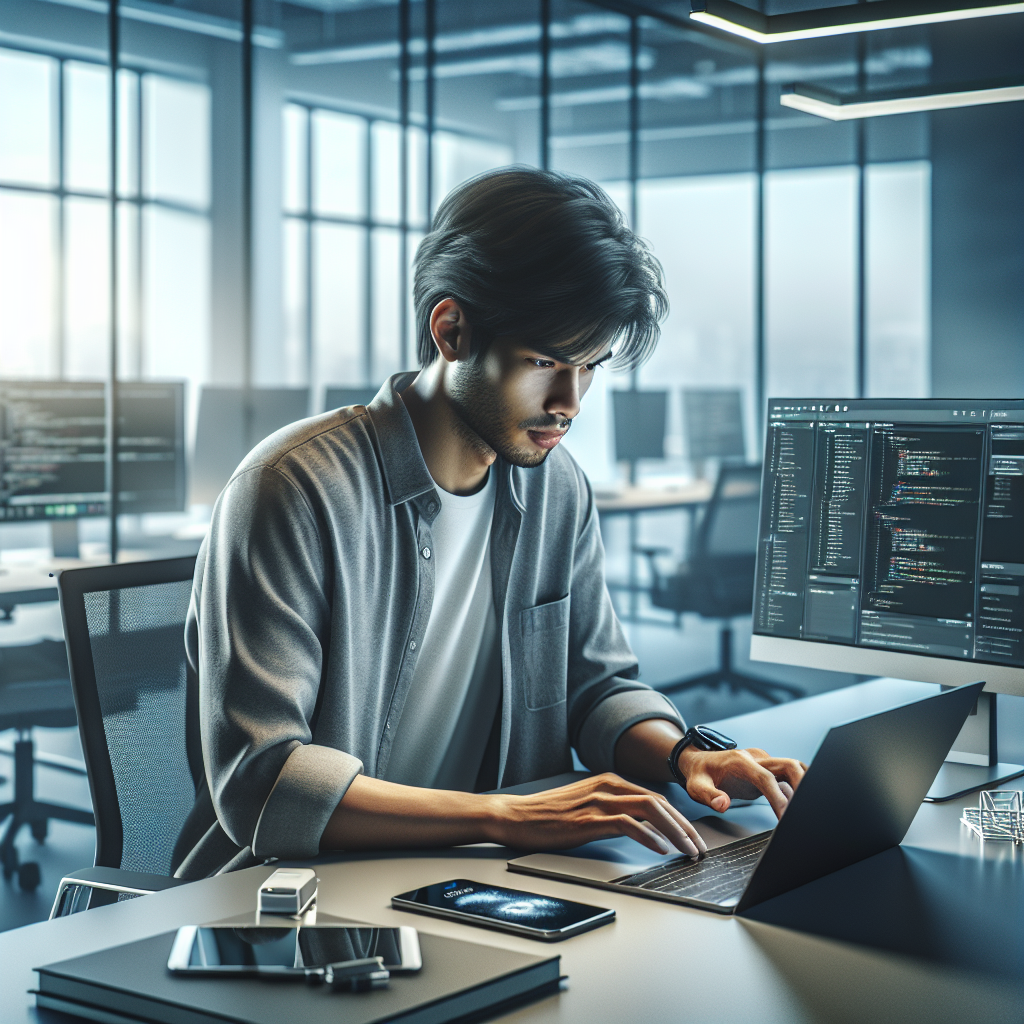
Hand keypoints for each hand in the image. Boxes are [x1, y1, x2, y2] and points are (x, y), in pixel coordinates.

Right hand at [485, 773, 707, 857]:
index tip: (693, 839)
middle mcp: (607, 787)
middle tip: (699, 849)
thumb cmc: (548, 815)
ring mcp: (598, 802)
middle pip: (659, 802)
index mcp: (609, 782)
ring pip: (649, 810)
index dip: (679, 819)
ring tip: (687, 851)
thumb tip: (642, 828)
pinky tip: (659, 849)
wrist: (515, 816)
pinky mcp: (587, 820)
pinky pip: (627, 824)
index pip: (656, 798)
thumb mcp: (586, 805)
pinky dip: (648, 836)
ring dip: (674, 832)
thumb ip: (612, 809)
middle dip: (685, 827)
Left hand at [676, 746, 806, 818]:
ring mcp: (764, 763)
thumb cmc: (699, 774)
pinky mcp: (768, 772)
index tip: (785, 816)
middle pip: (789, 765)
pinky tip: (801, 805)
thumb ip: (709, 795)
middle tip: (807, 810)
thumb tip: (723, 804)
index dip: (778, 797)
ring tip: (809, 808)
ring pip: (793, 768)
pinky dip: (799, 787)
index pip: (766, 778)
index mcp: (740, 761)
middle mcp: (756, 759)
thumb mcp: (696, 786)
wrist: (699, 761)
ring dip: (805, 784)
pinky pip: (789, 776)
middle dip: (803, 784)